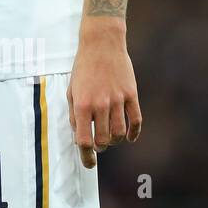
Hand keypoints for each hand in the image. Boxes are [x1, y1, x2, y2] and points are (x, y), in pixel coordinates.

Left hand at [67, 22, 142, 168]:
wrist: (101, 44)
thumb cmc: (83, 67)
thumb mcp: (71, 90)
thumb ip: (75, 114)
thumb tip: (80, 136)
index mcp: (81, 104)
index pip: (84, 140)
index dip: (86, 156)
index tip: (89, 164)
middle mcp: (100, 104)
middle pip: (103, 140)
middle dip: (100, 147)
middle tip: (98, 144)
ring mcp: (117, 99)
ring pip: (120, 133)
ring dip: (115, 140)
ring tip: (110, 137)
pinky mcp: (131, 94)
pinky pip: (136, 121)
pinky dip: (133, 133)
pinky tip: (129, 137)